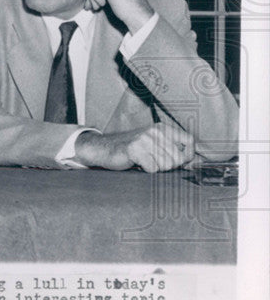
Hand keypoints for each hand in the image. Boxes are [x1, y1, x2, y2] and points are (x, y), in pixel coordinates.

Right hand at [74, 124, 194, 172]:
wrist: (104, 148)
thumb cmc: (131, 150)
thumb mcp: (154, 145)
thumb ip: (174, 151)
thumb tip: (196, 163)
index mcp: (162, 128)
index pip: (189, 142)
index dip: (188, 156)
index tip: (181, 163)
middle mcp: (155, 131)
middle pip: (178, 158)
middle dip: (168, 166)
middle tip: (153, 162)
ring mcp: (145, 139)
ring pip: (166, 165)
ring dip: (156, 169)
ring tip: (144, 162)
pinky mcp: (135, 149)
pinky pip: (152, 168)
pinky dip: (145, 170)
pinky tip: (137, 164)